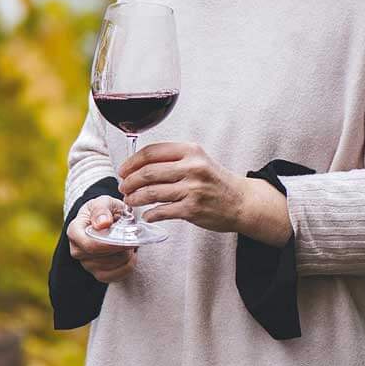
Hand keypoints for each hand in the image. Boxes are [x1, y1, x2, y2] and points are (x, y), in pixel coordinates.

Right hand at [67, 195, 137, 282]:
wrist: (106, 220)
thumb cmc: (104, 210)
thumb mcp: (103, 202)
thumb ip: (102, 210)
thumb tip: (102, 224)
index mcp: (75, 231)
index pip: (90, 245)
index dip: (110, 244)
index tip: (125, 237)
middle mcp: (77, 250)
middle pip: (102, 257)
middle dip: (122, 248)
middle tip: (133, 237)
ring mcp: (87, 264)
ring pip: (112, 266)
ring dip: (126, 255)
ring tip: (130, 242)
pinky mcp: (98, 273)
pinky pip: (116, 276)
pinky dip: (128, 266)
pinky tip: (131, 255)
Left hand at [117, 142, 246, 232]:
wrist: (241, 201)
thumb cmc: (216, 181)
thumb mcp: (198, 159)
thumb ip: (173, 159)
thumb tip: (140, 165)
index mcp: (190, 151)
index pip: (152, 151)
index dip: (132, 161)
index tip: (123, 170)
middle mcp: (192, 167)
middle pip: (148, 172)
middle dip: (130, 181)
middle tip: (123, 187)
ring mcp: (193, 188)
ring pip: (152, 192)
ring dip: (135, 198)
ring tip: (130, 200)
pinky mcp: (193, 209)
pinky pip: (163, 211)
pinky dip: (150, 214)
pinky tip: (147, 215)